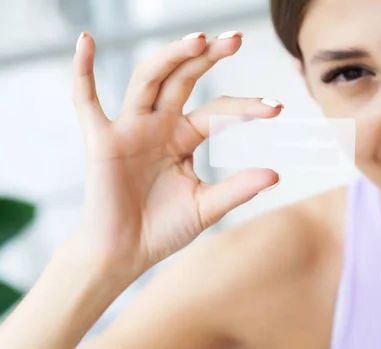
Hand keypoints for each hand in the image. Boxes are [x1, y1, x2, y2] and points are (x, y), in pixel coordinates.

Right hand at [71, 31, 281, 280]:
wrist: (125, 255)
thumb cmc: (163, 230)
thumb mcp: (206, 207)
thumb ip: (237, 189)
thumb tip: (277, 174)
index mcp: (184, 138)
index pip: (218, 112)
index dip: (246, 109)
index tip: (277, 108)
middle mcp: (159, 125)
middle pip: (184, 79)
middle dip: (208, 57)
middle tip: (236, 39)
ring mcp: (130, 129)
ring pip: (148, 79)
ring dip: (171, 56)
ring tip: (199, 40)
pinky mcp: (102, 141)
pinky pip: (86, 101)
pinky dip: (82, 71)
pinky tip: (86, 40)